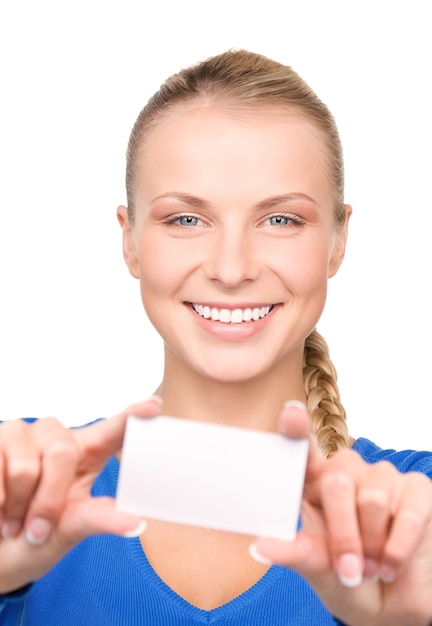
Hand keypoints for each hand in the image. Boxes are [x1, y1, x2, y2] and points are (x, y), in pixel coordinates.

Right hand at [0, 397, 160, 592]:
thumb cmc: (36, 538)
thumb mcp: (71, 530)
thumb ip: (99, 519)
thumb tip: (137, 522)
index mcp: (85, 453)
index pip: (113, 429)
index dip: (133, 414)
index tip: (154, 406)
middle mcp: (56, 436)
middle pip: (61, 452)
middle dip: (48, 500)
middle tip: (37, 529)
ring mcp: (23, 434)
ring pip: (26, 466)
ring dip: (19, 505)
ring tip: (14, 520)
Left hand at [251, 402, 431, 625]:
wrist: (392, 605)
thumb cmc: (348, 580)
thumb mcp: (318, 569)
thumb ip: (294, 553)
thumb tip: (259, 546)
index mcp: (315, 485)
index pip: (302, 451)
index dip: (297, 429)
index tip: (291, 414)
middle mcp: (347, 473)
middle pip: (337, 484)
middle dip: (343, 535)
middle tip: (349, 569)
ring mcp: (383, 478)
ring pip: (373, 499)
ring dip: (373, 546)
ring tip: (373, 566)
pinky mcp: (417, 490)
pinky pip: (407, 512)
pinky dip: (399, 547)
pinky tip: (394, 561)